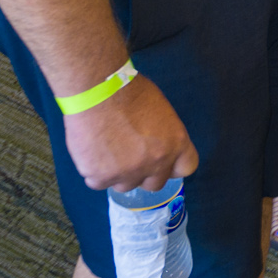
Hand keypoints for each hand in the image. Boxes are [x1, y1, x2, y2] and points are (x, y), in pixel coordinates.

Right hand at [64, 75, 197, 193]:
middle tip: (129, 157)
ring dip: (118, 174)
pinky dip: (94, 172)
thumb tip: (155, 144)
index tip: (161, 161)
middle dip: (144, 174)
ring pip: (125, 186)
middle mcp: (157, 163)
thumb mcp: (160, 111)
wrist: (96, 91)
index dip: (172, 166)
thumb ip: (163, 135)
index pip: (186, 168)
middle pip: (155, 184)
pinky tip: (91, 153)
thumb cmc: (129, 91)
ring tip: (106, 151)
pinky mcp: (102, 177)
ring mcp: (129, 173)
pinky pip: (98, 183)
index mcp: (176, 143)